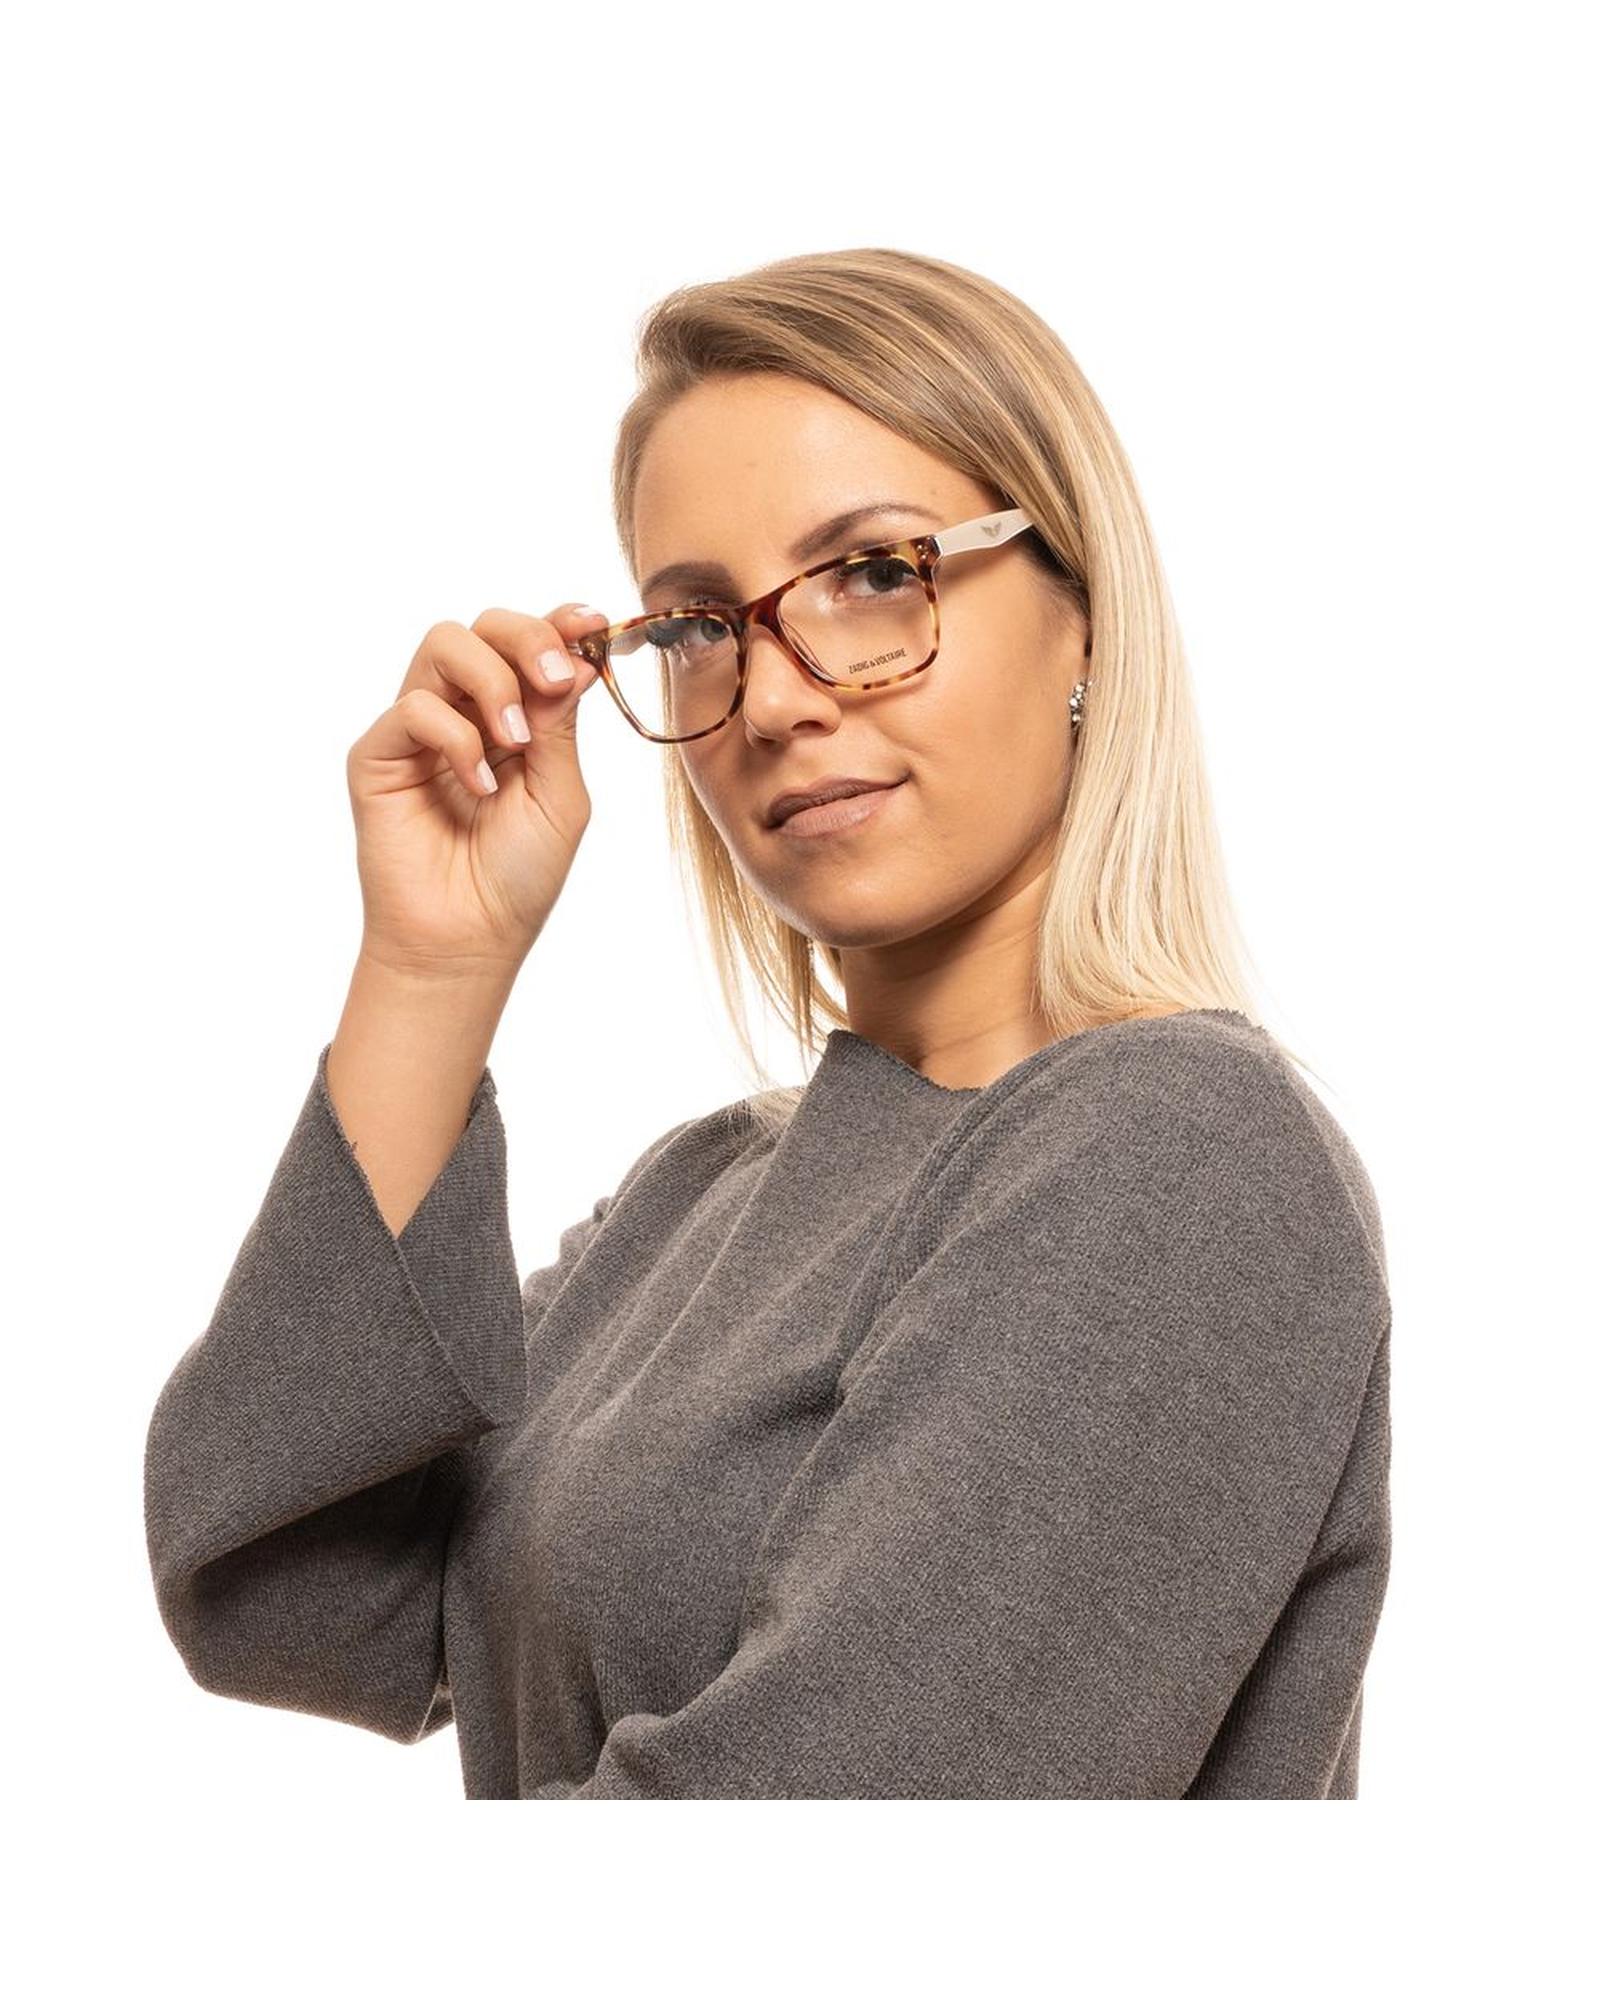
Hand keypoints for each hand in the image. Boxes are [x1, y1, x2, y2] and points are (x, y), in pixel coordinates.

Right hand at [345, 604, 609, 976]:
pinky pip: (415, 707)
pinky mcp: (379, 754)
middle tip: (554, 680)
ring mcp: (420, 730)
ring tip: (515, 740)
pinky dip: (457, 738)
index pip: (529, 646)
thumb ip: (561, 726)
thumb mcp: (561, 795)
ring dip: (492, 679)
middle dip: (527, 638)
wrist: (469, 939)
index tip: (592, 622)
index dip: (559, 623)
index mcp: (516, 718)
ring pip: (444, 645)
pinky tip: (478, 787)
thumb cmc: (518, 876)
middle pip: (484, 627)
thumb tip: (577, 657)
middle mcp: (466, 713)